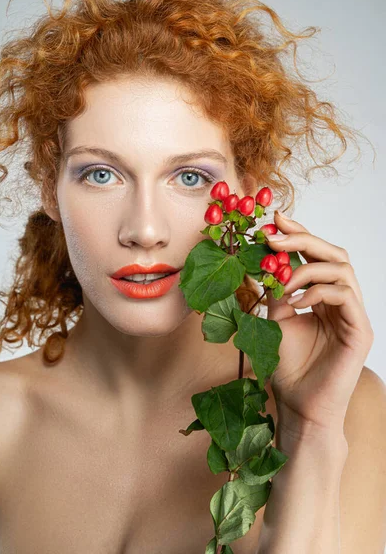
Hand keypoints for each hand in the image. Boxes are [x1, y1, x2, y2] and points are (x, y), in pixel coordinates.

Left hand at [263, 210, 373, 434]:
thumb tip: (264, 262)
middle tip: (274, 235)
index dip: (299, 233)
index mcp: (323, 297)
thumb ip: (276, 292)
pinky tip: (297, 302)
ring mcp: (354, 314)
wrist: (299, 405)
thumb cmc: (288, 368)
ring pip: (342, 269)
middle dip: (303, 238)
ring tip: (282, 281)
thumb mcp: (274, 320)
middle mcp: (342, 301)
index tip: (274, 219)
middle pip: (334, 254)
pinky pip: (345, 295)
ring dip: (306, 267)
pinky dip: (318, 291)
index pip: (316, 255)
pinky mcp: (361, 330)